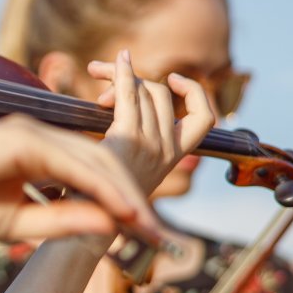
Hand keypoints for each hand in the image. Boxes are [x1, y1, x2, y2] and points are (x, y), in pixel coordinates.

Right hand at [0, 115, 164, 243]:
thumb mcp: (14, 223)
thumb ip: (60, 221)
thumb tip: (107, 226)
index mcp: (34, 155)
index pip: (90, 176)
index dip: (120, 204)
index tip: (144, 237)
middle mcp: (37, 138)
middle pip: (102, 164)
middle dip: (133, 199)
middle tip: (158, 236)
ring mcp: (29, 134)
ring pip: (94, 161)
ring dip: (124, 194)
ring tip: (148, 228)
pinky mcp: (19, 139)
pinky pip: (71, 163)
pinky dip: (98, 187)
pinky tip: (119, 210)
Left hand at [87, 50, 215, 192]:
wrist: (87, 229)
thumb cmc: (102, 197)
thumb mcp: (131, 169)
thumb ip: (137, 139)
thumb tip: (117, 101)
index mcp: (175, 157)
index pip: (205, 120)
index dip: (195, 93)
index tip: (173, 79)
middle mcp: (167, 150)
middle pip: (161, 94)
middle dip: (136, 77)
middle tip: (104, 78)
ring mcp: (151, 146)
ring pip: (144, 91)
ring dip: (119, 75)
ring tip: (96, 75)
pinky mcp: (128, 142)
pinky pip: (127, 96)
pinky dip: (120, 74)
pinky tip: (110, 63)